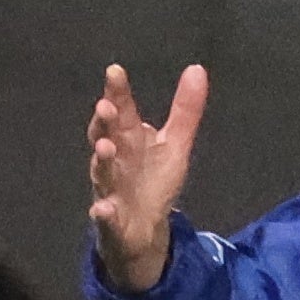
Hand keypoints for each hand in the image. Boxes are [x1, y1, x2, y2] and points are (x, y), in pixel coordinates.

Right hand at [87, 62, 206, 292]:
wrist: (142, 230)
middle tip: (106, 106)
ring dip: (101, 160)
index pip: (122, 112)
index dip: (118, 93)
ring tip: (105, 147)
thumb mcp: (175, 145)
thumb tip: (197, 69)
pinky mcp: (111, 220)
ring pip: (102, 173)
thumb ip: (185, 111)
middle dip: (104, 122)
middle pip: (105, 136)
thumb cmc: (152, 180)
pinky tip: (103, 209)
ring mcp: (109, 189)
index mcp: (128, 139)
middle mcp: (114, 160)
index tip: (115, 72)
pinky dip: (103, 213)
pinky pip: (104, 216)